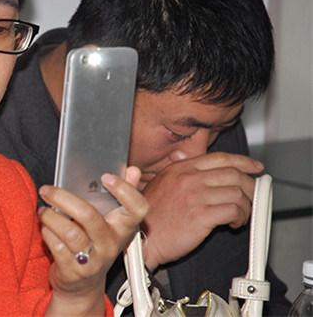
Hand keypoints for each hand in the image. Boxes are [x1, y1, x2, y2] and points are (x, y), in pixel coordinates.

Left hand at [38, 166, 148, 315]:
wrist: (82, 287)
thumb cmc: (94, 245)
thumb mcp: (110, 224)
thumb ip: (120, 196)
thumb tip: (133, 170)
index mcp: (122, 228)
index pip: (137, 209)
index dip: (125, 191)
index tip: (106, 177)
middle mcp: (110, 245)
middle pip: (89, 216)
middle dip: (63, 198)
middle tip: (47, 190)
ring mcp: (92, 260)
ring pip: (70, 232)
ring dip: (51, 217)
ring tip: (43, 210)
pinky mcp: (73, 271)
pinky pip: (57, 246)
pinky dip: (47, 233)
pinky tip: (45, 227)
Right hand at [140, 152, 263, 269]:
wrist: (142, 239)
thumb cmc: (151, 215)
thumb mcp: (161, 183)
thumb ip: (180, 171)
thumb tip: (197, 161)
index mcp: (180, 168)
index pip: (220, 158)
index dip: (243, 162)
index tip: (255, 167)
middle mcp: (188, 178)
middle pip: (233, 174)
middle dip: (249, 187)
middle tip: (251, 197)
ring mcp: (195, 196)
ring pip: (237, 193)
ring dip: (246, 206)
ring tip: (240, 215)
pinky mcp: (201, 216)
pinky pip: (233, 211)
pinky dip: (239, 218)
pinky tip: (233, 223)